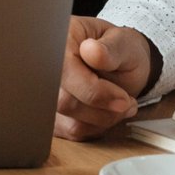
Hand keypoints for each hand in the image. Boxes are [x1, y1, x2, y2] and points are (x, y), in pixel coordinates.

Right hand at [54, 16, 152, 140]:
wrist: (122, 65)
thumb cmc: (120, 51)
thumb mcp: (123, 43)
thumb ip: (110, 49)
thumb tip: (91, 50)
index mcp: (61, 41)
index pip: (65, 73)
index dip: (95, 91)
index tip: (123, 98)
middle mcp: (47, 68)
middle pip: (64, 102)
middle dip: (103, 109)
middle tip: (128, 102)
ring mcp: (48, 94)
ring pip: (69, 122)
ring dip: (103, 120)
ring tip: (121, 105)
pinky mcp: (54, 115)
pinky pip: (72, 133)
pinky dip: (96, 128)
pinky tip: (106, 113)